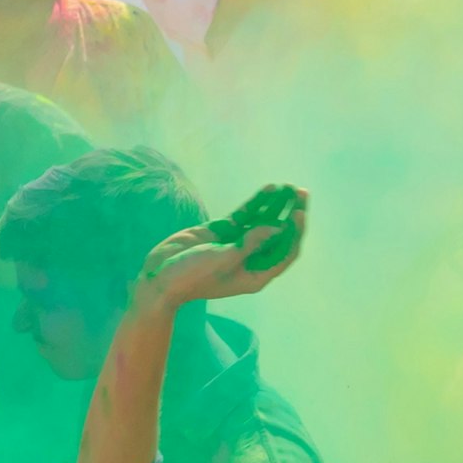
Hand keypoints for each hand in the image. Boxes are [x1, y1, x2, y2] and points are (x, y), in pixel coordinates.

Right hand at [131, 189, 308, 311]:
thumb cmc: (191, 275)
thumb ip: (249, 244)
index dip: (295, 232)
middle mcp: (251, 259)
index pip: (285, 252)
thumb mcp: (222, 260)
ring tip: (290, 186)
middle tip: (302, 192)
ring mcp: (237, 244)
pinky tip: (270, 188)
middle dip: (292, 213)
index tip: (300, 212)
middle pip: (279, 234)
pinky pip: (246, 215)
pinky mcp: (223, 232)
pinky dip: (258, 202)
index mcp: (256, 275)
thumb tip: (276, 227)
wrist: (160, 276)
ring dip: (277, 205)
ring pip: (264, 221)